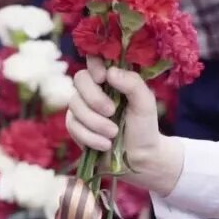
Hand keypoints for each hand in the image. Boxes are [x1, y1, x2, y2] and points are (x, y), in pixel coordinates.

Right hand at [66, 57, 183, 195]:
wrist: (139, 159)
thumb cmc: (144, 127)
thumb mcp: (145, 103)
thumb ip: (132, 84)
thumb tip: (110, 72)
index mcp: (112, 79)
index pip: (94, 59)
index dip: (93, 64)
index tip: (102, 77)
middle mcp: (95, 89)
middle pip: (80, 80)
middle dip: (94, 98)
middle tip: (112, 112)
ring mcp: (83, 107)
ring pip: (74, 105)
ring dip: (95, 122)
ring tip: (113, 134)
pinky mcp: (76, 126)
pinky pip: (72, 125)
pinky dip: (89, 136)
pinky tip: (105, 144)